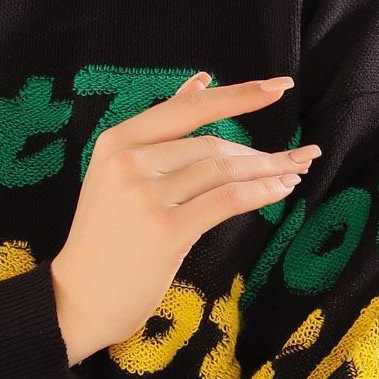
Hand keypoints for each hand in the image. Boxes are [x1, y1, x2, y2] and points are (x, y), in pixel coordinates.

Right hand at [50, 71, 321, 363]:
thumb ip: (161, 127)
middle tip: (300, 156)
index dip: (238, 96)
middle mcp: (128, 163)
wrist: (78, 297)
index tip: (279, 86)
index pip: (188, 109)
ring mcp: (145, 196)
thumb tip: (200, 80)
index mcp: (117, 141)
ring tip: (296, 172)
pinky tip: (282, 189)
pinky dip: (260, 193)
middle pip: (211, 146)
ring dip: (268, 171)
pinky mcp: (165, 230)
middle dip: (260, 152)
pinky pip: (226, 201)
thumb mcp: (121, 173)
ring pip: (222, 171)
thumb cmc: (105, 237)